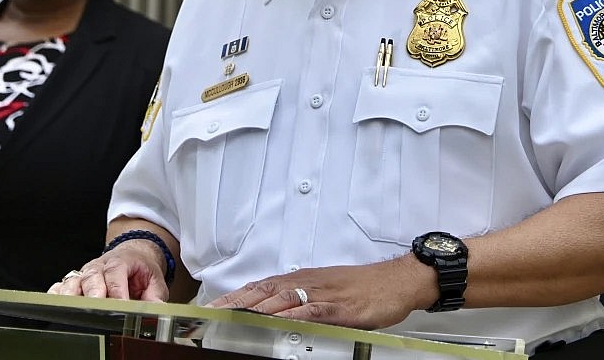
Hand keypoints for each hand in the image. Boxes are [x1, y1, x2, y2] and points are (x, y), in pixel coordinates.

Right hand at [48, 242, 168, 301]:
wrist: (132, 254)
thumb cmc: (141, 269)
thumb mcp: (154, 281)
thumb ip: (155, 297)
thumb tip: (157, 311)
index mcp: (120, 262)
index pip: (116, 275)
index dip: (117, 291)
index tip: (120, 305)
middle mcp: (99, 266)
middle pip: (91, 277)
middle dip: (93, 294)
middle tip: (95, 307)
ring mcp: (85, 273)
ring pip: (73, 281)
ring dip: (71, 295)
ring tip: (71, 307)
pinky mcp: (74, 280)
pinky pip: (60, 285)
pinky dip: (56, 293)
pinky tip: (54, 302)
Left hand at [207, 258, 430, 329]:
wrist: (396, 280)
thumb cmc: (362, 287)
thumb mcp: (326, 290)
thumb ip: (300, 301)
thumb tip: (274, 313)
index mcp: (301, 279)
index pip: (258, 288)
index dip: (232, 298)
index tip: (209, 308)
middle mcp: (306, 283)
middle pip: (261, 293)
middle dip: (232, 304)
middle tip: (207, 316)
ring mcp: (321, 294)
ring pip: (279, 300)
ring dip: (252, 310)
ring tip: (229, 320)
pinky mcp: (338, 307)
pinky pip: (309, 312)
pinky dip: (289, 317)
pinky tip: (274, 323)